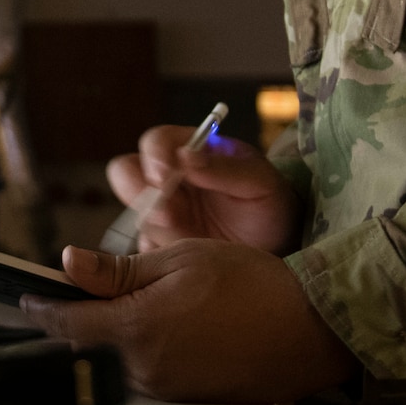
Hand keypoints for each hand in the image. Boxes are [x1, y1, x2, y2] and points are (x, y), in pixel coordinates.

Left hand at [21, 241, 355, 403]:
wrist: (310, 329)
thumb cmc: (250, 283)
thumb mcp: (181, 259)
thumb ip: (118, 269)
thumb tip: (67, 264)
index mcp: (136, 330)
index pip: (65, 324)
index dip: (41, 308)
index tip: (26, 296)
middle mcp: (143, 370)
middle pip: (82, 350)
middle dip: (68, 325)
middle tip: (61, 299)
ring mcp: (164, 393)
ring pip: (108, 367)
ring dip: (98, 342)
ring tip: (105, 311)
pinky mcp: (184, 403)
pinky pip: (139, 380)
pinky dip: (129, 357)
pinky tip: (145, 334)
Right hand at [107, 125, 301, 253]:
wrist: (278, 248)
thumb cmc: (269, 203)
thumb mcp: (258, 181)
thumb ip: (225, 168)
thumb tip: (185, 157)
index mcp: (190, 150)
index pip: (156, 142)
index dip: (154, 156)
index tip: (164, 176)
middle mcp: (168, 179)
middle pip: (127, 171)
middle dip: (138, 191)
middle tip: (165, 215)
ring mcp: (161, 212)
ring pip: (132, 211)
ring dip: (148, 224)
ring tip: (178, 237)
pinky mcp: (161, 244)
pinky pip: (142, 248)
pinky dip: (153, 255)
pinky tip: (179, 262)